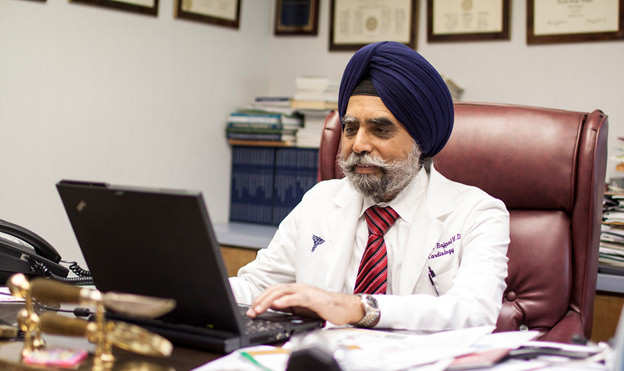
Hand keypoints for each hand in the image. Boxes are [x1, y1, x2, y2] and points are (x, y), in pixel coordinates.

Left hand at [246, 283, 364, 325]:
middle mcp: (298, 288)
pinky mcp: (313, 298)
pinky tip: (277, 304)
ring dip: (268, 300)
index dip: (261, 298)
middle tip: (252, 310)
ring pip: (282, 292)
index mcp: (295, 289)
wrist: (343, 308)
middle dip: (261, 300)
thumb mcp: (302, 308)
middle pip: (275, 290)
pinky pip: (297, 298)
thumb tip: (273, 308)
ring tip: (259, 308)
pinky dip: (285, 300)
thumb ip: (289, 306)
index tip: (252, 309)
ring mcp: (305, 291)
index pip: (274, 291)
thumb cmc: (324, 308)